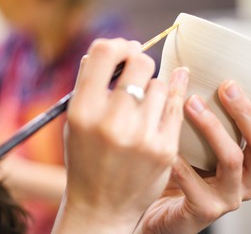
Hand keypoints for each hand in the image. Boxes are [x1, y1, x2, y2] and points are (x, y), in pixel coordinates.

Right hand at [52, 39, 189, 233]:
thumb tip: (117, 48)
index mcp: (82, 111)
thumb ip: (89, 81)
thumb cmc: (86, 157)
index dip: (118, 44)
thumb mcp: (74, 119)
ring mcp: (141, 137)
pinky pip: (175, 105)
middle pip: (141, 62)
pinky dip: (172, 95)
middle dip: (140, 62)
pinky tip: (173, 87)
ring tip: (143, 103)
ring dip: (153, 87)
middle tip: (139, 72)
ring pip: (160, 84)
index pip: (104, 52)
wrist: (101, 206)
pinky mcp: (164, 149)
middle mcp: (111, 122)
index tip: (126, 49)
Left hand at [135, 80, 250, 233]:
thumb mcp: (199, 143)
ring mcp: (228, 198)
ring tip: (191, 104)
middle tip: (226, 87)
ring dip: (213, 127)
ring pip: (232, 160)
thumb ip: (207, 117)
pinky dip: (181, 161)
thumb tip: (197, 73)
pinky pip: (194, 183)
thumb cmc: (179, 170)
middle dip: (245, 112)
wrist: (156, 209)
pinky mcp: (204, 211)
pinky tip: (168, 143)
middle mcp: (247, 181)